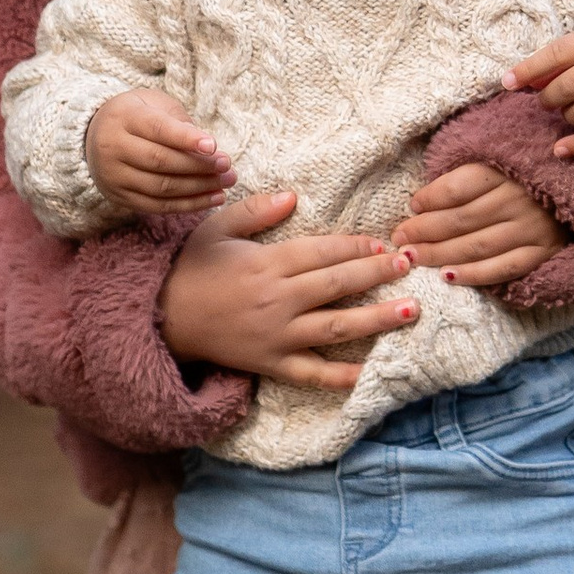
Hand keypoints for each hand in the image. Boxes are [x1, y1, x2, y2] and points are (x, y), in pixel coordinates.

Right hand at [87, 91, 232, 216]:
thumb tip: (208, 148)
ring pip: (160, 187)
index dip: (186, 138)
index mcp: (123, 117)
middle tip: (227, 167)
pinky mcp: (119, 197)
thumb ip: (179, 122)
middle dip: (199, 166)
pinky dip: (188, 205)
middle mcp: (113, 147)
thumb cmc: (137, 115)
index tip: (214, 146)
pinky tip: (212, 198)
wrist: (95, 135)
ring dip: (198, 188)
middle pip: (160, 161)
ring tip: (226, 183)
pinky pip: (157, 206)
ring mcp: (114, 175)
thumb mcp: (155, 104)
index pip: (158, 130)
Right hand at [158, 190, 420, 389]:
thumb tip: (293, 197)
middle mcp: (278, 299)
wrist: (163, 318)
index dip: (356, 247)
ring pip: (336, 326)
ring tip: (410, 311)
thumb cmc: (191, 268)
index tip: (383, 245)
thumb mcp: (217, 228)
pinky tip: (372, 373)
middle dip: (377, 274)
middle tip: (410, 266)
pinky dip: (343, 376)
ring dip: (377, 318)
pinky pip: (313, 373)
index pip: (323, 252)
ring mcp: (278, 335)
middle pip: (338, 284)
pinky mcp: (272, 363)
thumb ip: (256, 211)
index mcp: (268, 262)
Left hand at [394, 162, 566, 291]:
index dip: (431, 197)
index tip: (411, 206)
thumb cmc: (529, 177)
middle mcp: (520, 199)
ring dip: (440, 254)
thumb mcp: (502, 163)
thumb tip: (422, 200)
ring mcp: (533, 228)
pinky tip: (448, 277)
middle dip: (425, 230)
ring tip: (413, 257)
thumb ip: (467, 176)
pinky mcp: (543, 253)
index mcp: (508, 171)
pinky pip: (503, 268)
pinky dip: (474, 274)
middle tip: (399, 239)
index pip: (460, 186)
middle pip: (462, 218)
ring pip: (477, 245)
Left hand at [505, 8, 573, 156]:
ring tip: (567, 110)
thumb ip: (567, 56)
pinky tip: (561, 150)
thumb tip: (528, 80)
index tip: (506, 82)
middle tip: (546, 99)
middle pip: (567, 88)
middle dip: (547, 98)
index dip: (528, 70)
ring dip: (566, 117)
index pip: (556, 55)